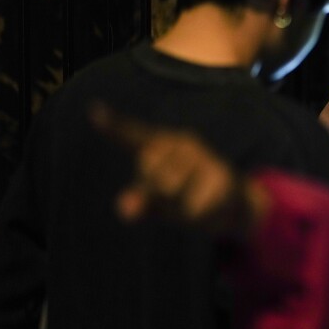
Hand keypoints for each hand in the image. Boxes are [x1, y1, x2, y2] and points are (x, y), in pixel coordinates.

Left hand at [89, 102, 265, 231]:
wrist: (235, 202)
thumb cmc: (187, 196)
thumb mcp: (158, 202)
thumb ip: (139, 203)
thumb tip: (124, 209)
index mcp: (160, 144)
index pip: (132, 135)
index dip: (113, 124)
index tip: (94, 111)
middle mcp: (182, 143)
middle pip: (150, 174)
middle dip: (157, 194)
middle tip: (175, 196)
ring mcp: (204, 157)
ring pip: (172, 192)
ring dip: (178, 208)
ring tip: (194, 201)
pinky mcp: (221, 176)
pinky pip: (194, 208)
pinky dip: (197, 217)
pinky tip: (209, 208)